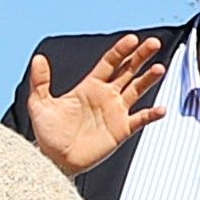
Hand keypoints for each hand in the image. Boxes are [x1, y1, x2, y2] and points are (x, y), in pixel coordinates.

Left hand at [21, 33, 165, 176]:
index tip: (132, 39)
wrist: (55, 160)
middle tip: (154, 43)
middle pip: (128, 71)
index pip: (109, 63)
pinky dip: (151, 115)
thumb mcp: (40, 105)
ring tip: (159, 68)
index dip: (121, 51)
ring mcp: (115, 112)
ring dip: (148, 79)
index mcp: (89, 86)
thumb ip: (40, 81)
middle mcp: (106, 96)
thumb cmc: (48, 133)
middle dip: (141, 56)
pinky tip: (161, 109)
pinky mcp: (121, 130)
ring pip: (137, 90)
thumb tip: (38, 58)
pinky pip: (140, 120)